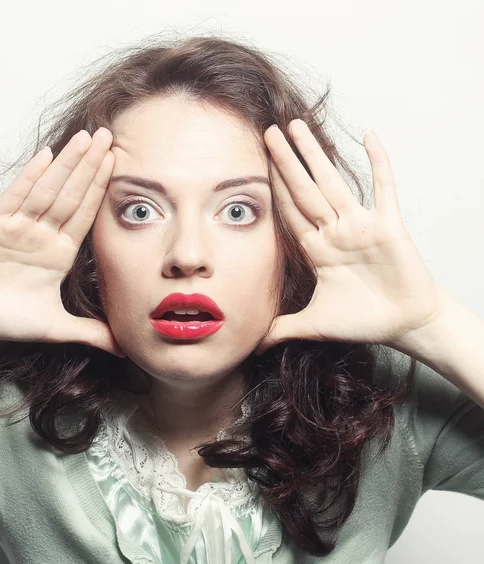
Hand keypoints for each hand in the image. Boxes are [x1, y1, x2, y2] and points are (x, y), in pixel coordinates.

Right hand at [0, 127, 125, 357]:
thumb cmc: (6, 317)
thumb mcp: (55, 326)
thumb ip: (90, 333)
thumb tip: (124, 347)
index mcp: (60, 251)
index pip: (85, 214)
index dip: (101, 189)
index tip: (119, 165)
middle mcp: (42, 233)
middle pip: (71, 194)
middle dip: (90, 166)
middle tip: (109, 136)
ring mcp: (18, 225)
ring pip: (48, 189)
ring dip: (66, 164)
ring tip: (85, 138)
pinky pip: (15, 196)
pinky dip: (30, 177)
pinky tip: (47, 156)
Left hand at [254, 120, 443, 355]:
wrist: (404, 325)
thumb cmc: (362, 322)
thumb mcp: (312, 324)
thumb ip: (280, 329)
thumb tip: (252, 344)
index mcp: (317, 249)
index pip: (289, 212)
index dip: (273, 189)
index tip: (256, 166)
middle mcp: (335, 231)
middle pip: (304, 190)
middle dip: (285, 162)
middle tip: (268, 132)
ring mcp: (361, 226)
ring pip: (333, 182)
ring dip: (316, 155)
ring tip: (298, 127)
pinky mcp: (389, 226)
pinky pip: (383, 189)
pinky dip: (379, 163)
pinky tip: (369, 136)